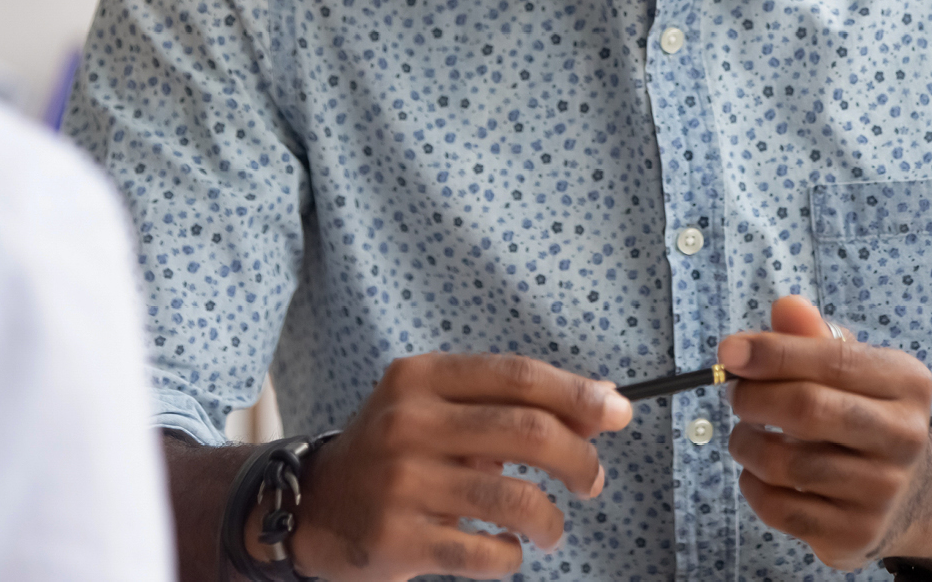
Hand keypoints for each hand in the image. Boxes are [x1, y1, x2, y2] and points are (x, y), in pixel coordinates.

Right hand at [284, 353, 631, 580]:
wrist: (313, 508)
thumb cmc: (396, 452)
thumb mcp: (437, 408)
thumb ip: (509, 405)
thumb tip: (600, 406)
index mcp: (422, 378)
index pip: (517, 376)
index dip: (576, 394)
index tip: (618, 412)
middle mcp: (409, 423)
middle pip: (526, 432)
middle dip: (578, 458)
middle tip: (593, 480)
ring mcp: (402, 483)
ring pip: (514, 499)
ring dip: (551, 520)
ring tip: (552, 528)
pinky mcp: (398, 539)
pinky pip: (485, 553)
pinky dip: (511, 555)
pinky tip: (506, 549)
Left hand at [721, 295, 931, 572]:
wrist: (910, 493)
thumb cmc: (864, 414)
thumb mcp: (852, 368)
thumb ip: (814, 337)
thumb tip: (785, 307)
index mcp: (907, 382)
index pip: (831, 359)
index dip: (773, 353)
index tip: (728, 351)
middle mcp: (904, 437)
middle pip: (807, 409)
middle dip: (754, 398)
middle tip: (735, 395)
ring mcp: (883, 491)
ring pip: (786, 463)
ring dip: (746, 444)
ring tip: (744, 435)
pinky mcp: (855, 533)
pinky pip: (780, 508)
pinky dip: (752, 486)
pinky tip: (757, 473)